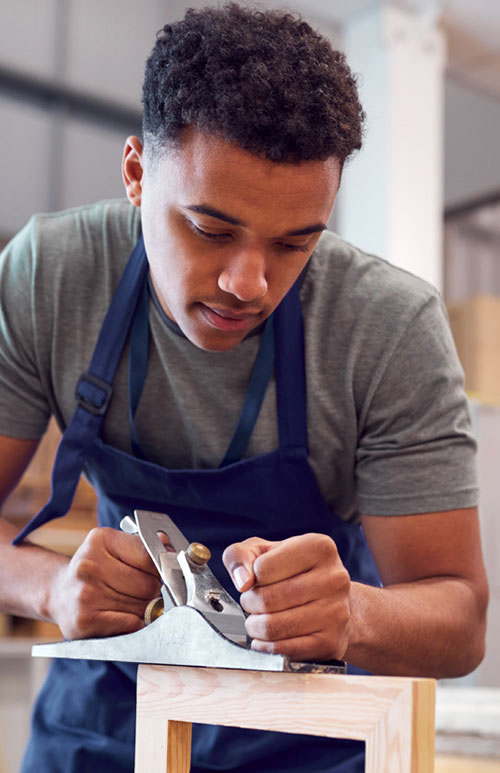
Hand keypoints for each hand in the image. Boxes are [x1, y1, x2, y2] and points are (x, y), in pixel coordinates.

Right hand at [48, 527, 161, 639]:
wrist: (59, 592)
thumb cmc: (94, 569)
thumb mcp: (115, 547)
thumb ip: (144, 546)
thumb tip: (169, 546)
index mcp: (100, 540)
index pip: (150, 557)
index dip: (160, 569)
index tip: (159, 574)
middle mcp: (89, 565)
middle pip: (147, 584)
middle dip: (153, 591)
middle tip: (145, 591)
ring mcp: (85, 594)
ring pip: (142, 606)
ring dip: (145, 608)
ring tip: (132, 603)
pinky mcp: (84, 621)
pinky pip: (130, 624)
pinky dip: (136, 623)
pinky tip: (127, 616)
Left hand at [223, 533, 350, 661]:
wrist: (333, 602)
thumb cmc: (294, 572)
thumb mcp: (264, 551)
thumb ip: (240, 555)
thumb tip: (242, 581)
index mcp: (319, 547)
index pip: (263, 568)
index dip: (252, 577)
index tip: (258, 580)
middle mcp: (334, 578)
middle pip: (267, 599)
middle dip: (250, 604)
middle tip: (254, 603)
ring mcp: (336, 612)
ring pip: (273, 627)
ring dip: (255, 627)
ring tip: (259, 620)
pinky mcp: (331, 642)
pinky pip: (283, 650)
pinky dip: (265, 647)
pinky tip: (266, 639)